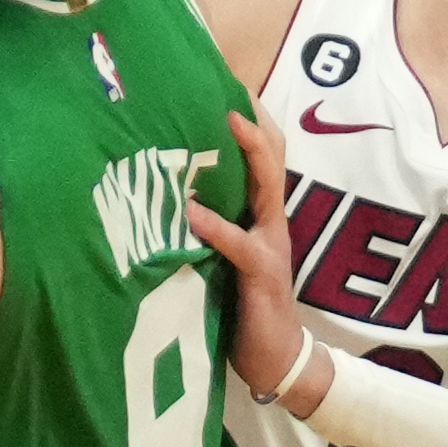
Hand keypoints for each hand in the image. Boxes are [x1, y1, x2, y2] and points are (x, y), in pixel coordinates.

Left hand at [178, 108, 308, 405]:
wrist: (277, 360)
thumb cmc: (245, 310)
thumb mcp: (225, 261)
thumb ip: (210, 229)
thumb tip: (169, 198)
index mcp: (262, 218)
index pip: (265, 159)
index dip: (252, 123)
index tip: (228, 86)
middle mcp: (271, 224)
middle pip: (273, 159)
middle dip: (256, 123)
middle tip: (233, 86)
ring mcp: (271, 247)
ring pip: (267, 188)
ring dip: (249, 154)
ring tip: (228, 122)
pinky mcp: (262, 276)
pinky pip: (240, 243)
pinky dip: (214, 225)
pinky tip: (191, 211)